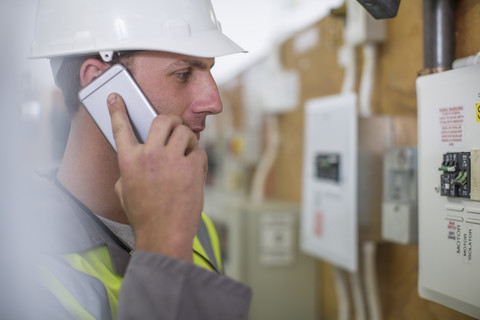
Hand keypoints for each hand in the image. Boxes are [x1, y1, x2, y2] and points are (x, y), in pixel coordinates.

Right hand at [107, 93, 206, 261]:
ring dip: (187, 139)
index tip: (116, 97)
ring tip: (186, 153)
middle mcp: (149, 156)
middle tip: (174, 128)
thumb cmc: (145, 216)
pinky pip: (199, 151)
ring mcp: (172, 161)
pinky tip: (194, 172)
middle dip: (170, 120)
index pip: (121, 128)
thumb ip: (129, 169)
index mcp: (129, 161)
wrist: (164, 235)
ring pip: (184, 131)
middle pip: (162, 120)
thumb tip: (138, 156)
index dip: (117, 110)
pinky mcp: (192, 168)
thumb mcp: (125, 191)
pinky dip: (198, 159)